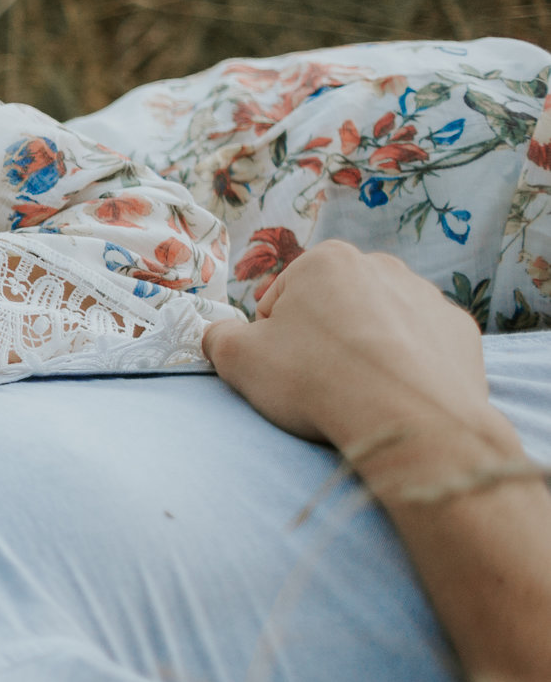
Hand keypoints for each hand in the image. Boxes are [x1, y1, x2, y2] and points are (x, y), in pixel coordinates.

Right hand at [202, 241, 506, 477]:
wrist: (408, 421)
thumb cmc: (315, 379)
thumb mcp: (238, 359)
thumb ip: (218, 337)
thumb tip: (219, 334)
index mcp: (326, 260)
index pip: (282, 298)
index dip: (274, 338)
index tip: (283, 368)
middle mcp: (382, 266)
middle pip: (336, 305)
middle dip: (325, 337)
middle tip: (320, 381)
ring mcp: (429, 298)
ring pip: (382, 323)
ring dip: (368, 348)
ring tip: (361, 392)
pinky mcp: (462, 333)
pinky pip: (424, 346)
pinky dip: (410, 365)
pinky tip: (399, 394)